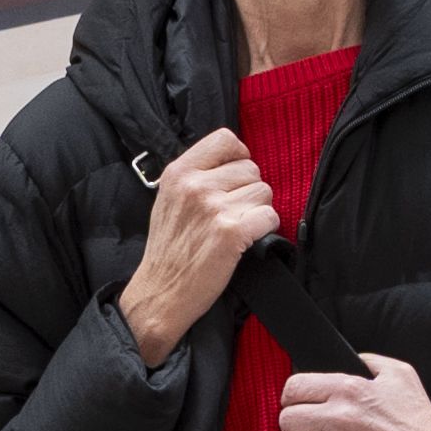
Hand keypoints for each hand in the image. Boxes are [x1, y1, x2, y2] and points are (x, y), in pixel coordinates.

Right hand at [117, 130, 277, 364]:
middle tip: (232, 213)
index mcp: (179, 172)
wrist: (161, 292)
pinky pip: (269, 216)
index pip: (226, 139)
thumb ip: (196, 175)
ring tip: (236, 227)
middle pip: (251, 169)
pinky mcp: (232, 233)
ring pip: (264, 192)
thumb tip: (234, 160)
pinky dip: (264, 229)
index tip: (236, 176)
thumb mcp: (169, 198)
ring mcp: (214, 208)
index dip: (239, 156)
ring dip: (257, 210)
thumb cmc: (169, 248)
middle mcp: (196, 185)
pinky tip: (245, 240)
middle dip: (248, 190)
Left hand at [278, 353, 430, 430]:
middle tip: (305, 428)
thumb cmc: (421, 418)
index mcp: (349, 389)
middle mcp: (339, 418)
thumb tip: (350, 359)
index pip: (295, 388)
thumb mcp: (401, 374)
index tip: (295, 403)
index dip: (291, 396)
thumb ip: (370, 361)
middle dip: (293, 424)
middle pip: (287, 419)